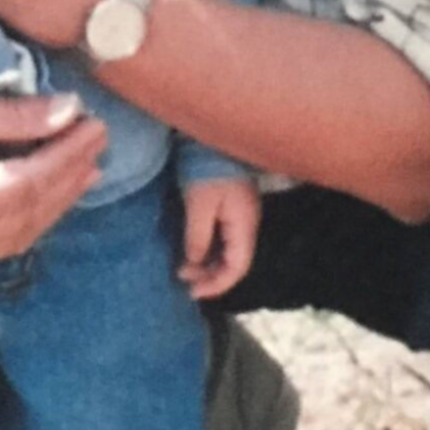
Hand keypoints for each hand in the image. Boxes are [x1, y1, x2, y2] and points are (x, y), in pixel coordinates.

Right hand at [0, 75, 108, 277]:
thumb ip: (15, 115)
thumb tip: (73, 112)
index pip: (29, 184)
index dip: (67, 155)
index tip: (96, 125)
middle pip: (25, 217)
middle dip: (66, 179)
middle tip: (97, 144)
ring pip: (11, 237)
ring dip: (49, 203)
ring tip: (81, 169)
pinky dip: (18, 218)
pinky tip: (38, 194)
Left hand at [177, 176, 258, 299]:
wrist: (213, 137)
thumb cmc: (207, 169)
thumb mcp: (198, 204)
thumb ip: (197, 237)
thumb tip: (193, 262)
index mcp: (243, 226)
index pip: (237, 267)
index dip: (217, 285)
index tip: (193, 291)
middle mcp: (247, 224)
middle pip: (234, 262)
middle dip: (210, 276)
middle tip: (183, 280)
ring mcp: (241, 215)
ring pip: (228, 251)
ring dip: (207, 263)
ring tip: (183, 268)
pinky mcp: (232, 207)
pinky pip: (223, 238)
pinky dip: (208, 249)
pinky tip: (192, 250)